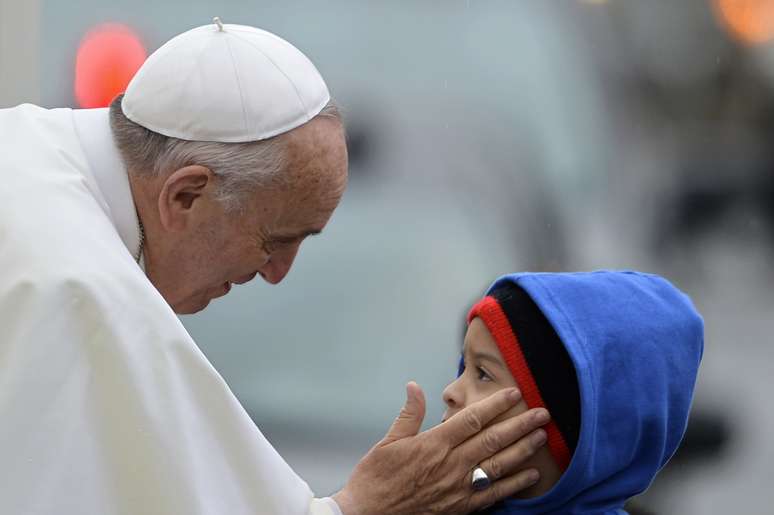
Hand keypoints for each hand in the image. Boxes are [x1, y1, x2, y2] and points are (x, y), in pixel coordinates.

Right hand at [333, 382, 549, 514]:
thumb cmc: (375, 480)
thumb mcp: (387, 442)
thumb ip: (408, 414)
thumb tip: (414, 386)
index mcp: (433, 444)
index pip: (472, 418)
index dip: (496, 405)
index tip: (514, 394)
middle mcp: (450, 464)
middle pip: (493, 439)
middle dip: (520, 424)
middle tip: (542, 413)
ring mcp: (458, 488)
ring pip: (498, 465)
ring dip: (523, 449)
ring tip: (542, 437)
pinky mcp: (460, 507)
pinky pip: (494, 494)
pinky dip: (514, 484)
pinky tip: (530, 475)